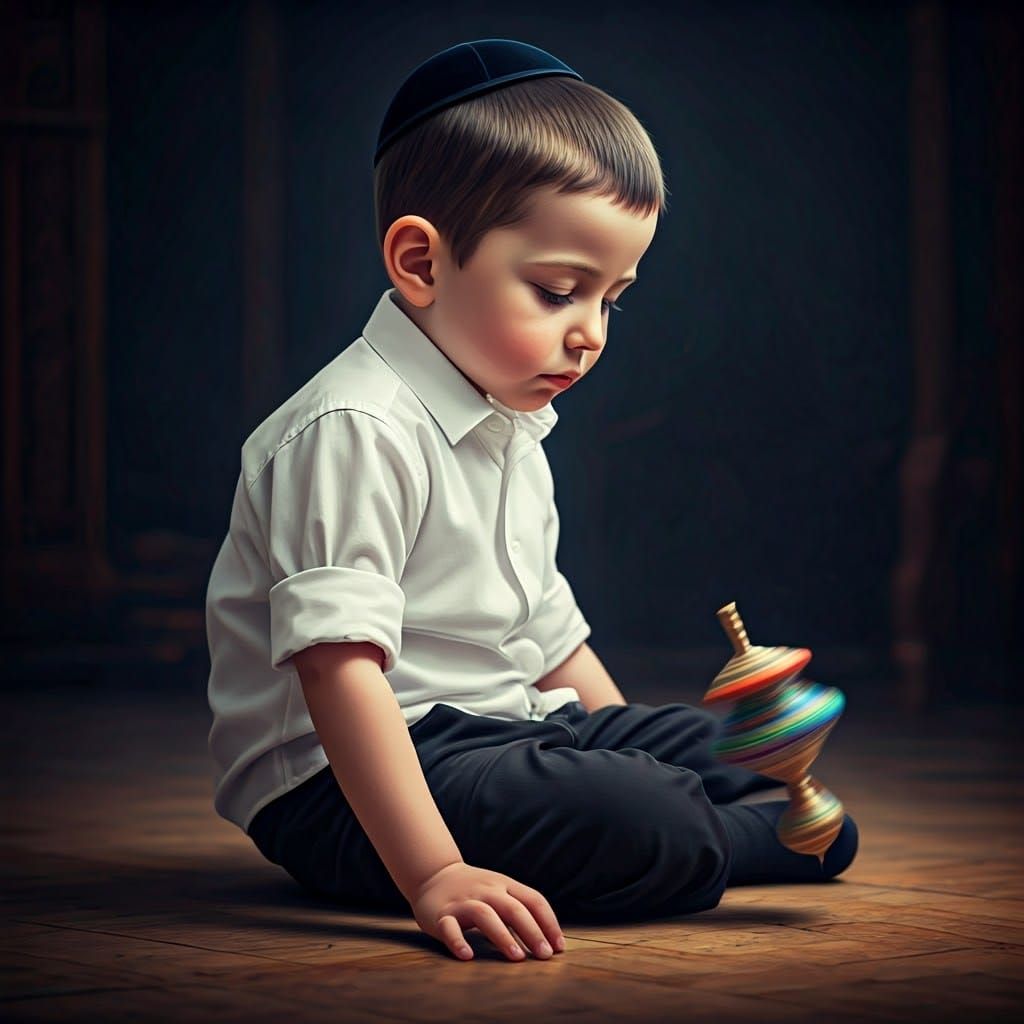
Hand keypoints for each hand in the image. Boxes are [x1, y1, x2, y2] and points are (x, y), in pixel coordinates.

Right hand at [408, 861, 564, 961]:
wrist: (434, 874)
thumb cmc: (476, 890)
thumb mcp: (500, 890)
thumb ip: (520, 908)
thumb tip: (550, 940)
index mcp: (504, 885)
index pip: (533, 899)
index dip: (549, 922)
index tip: (559, 946)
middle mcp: (486, 891)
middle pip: (513, 908)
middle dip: (532, 932)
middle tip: (545, 955)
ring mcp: (463, 902)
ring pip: (485, 915)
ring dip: (503, 936)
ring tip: (517, 957)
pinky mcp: (441, 915)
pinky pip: (449, 928)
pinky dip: (458, 941)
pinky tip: (467, 956)